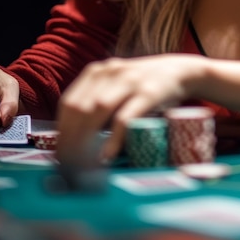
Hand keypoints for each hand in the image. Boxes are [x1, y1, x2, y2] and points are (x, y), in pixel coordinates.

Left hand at [55, 54, 206, 162]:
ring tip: (83, 166)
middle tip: (69, 168)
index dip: (61, 131)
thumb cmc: (143, 87)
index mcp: (97, 72)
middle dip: (70, 141)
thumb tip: (74, 142)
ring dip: (86, 141)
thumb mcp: (117, 87)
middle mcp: (110, 72)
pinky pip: (125, 116)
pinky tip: (107, 155)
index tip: (59, 156)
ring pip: (97, 110)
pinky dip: (113, 138)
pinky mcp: (149, 92)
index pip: (69, 103)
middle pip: (79, 108)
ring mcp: (130, 80)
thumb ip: (97, 105)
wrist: (180, 71)